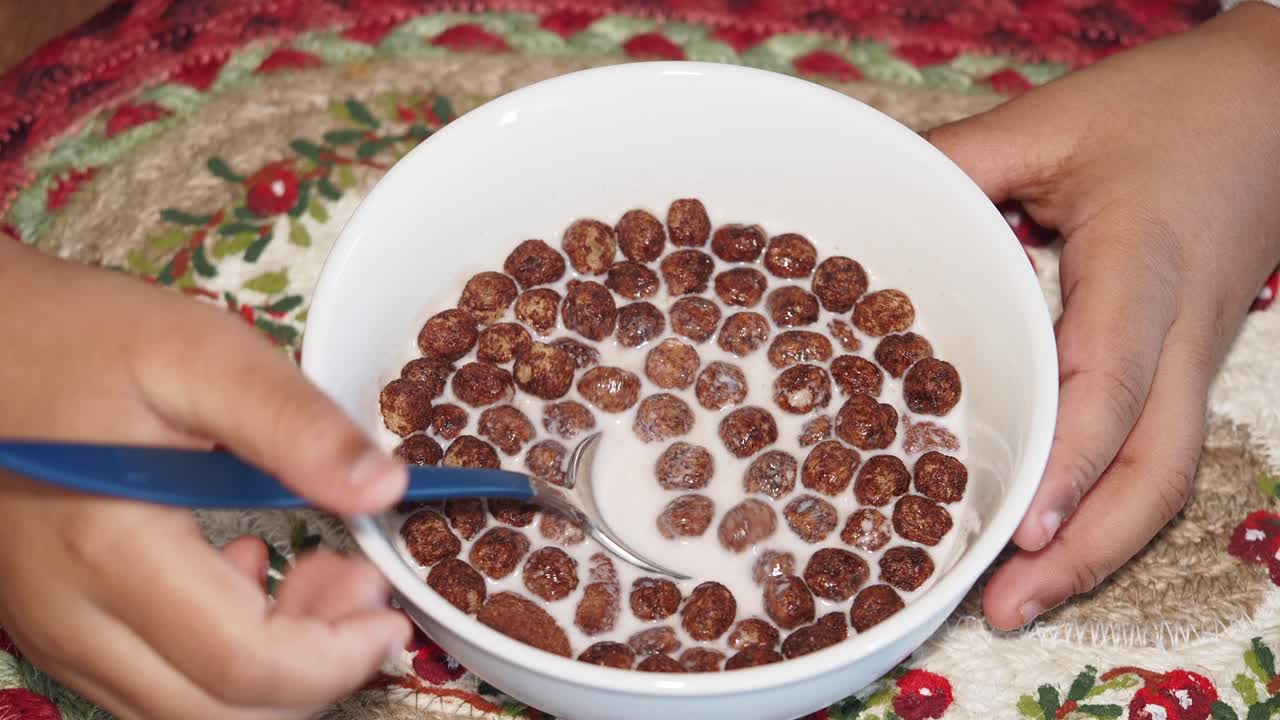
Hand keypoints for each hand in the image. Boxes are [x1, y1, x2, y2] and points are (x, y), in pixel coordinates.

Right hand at [0, 240, 411, 717]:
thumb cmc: (79, 337)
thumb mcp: (198, 354)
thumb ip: (294, 425)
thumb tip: (385, 489)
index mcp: (114, 553)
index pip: (245, 666)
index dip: (336, 657)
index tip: (390, 610)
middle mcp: (73, 618)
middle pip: (219, 714)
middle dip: (316, 671)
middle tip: (359, 584)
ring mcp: (56, 631)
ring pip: (187, 711)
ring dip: (274, 668)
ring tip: (315, 572)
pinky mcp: (56, 624)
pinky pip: (154, 682)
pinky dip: (222, 657)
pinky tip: (244, 572)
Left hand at [925, 2, 1279, 629]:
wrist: (1277, 103)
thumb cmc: (1169, 109)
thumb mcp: (1055, 122)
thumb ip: (962, 161)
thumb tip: (869, 203)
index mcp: (1143, 271)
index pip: (1113, 385)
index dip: (1071, 464)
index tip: (1021, 527)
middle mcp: (1181, 333)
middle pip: (1157, 471)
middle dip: (1088, 552)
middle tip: (1002, 608)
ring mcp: (1195, 355)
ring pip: (1168, 478)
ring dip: (1101, 550)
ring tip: (1020, 602)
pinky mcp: (1188, 362)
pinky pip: (1159, 451)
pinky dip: (1110, 509)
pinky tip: (1055, 538)